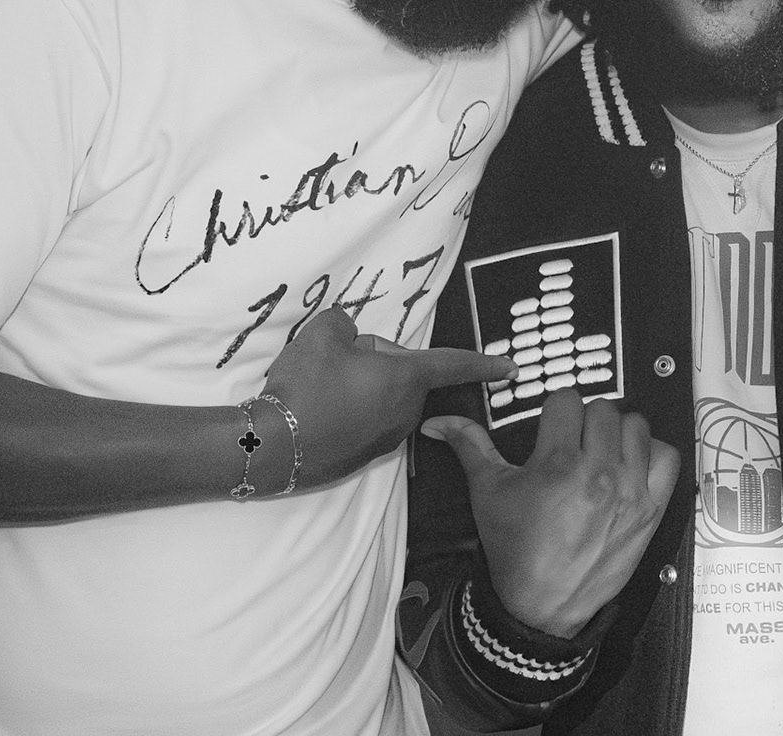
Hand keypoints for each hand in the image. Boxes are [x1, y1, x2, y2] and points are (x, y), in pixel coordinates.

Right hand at [261, 306, 513, 491]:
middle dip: (375, 362)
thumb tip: (350, 335)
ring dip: (359, 387)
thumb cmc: (306, 385)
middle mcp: (406, 412)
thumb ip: (346, 323)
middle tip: (336, 361)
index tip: (513, 367)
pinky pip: (361, 421)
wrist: (269, 446)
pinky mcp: (361, 458)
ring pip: (380, 396)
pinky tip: (316, 411)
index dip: (485, 362)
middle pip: (401, 373)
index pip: (454, 363)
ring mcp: (384, 439)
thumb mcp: (324, 333)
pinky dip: (344, 412)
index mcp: (407, 378)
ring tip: (320, 390)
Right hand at [424, 390, 681, 638]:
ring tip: (603, 452)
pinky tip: (633, 467)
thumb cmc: (514, 549)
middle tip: (575, 442)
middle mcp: (600, 473)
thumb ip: (469, 446)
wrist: (540, 606)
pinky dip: (653, 456)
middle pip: (604, 409)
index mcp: (559, 463)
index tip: (552, 429)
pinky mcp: (651, 511)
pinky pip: (669, 459)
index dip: (555, 412)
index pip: (566, 401)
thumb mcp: (488, 493)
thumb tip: (439, 422)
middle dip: (586, 421)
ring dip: (620, 433)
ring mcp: (630, 491)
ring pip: (637, 426)